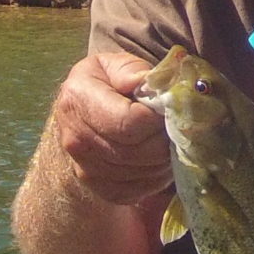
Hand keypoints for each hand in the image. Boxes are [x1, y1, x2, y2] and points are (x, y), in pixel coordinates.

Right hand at [51, 52, 174, 207]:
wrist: (80, 118)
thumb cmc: (104, 85)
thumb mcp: (113, 65)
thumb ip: (132, 70)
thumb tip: (149, 83)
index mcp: (77, 100)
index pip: (129, 121)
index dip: (158, 118)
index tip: (170, 109)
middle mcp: (76, 138)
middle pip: (137, 150)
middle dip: (165, 139)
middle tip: (177, 127)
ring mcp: (85, 168)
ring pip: (142, 171)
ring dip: (165, 159)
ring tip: (170, 140)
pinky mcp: (100, 188)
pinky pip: (140, 188)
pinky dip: (158, 176)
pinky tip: (160, 158)